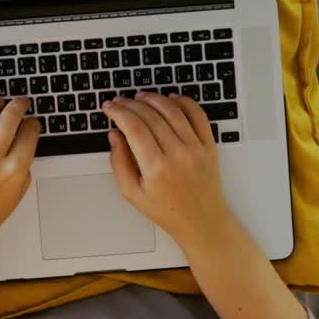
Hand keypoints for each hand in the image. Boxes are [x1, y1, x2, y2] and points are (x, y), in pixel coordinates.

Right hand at [101, 92, 236, 246]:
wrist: (201, 221)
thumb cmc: (167, 210)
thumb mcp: (132, 194)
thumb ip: (119, 163)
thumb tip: (114, 135)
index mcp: (156, 168)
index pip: (134, 127)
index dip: (118, 112)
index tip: (109, 107)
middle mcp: (178, 155)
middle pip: (151, 116)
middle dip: (131, 104)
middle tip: (120, 101)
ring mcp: (196, 148)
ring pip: (173, 111)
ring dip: (153, 99)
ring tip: (140, 97)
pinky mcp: (209, 145)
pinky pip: (197, 115)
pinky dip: (184, 102)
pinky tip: (171, 99)